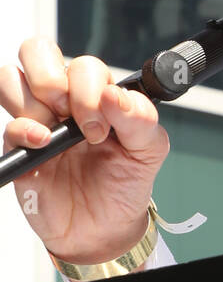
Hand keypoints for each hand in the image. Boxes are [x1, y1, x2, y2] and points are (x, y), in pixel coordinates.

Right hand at [0, 39, 169, 263]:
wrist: (104, 229)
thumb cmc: (125, 183)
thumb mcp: (149, 151)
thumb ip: (142, 118)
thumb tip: (115, 94)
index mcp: (97, 94)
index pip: (83, 65)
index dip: (89, 87)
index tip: (104, 126)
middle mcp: (63, 101)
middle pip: (37, 51)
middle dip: (51, 77)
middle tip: (68, 110)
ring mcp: (37, 120)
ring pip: (11, 77)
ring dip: (32, 100)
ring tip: (55, 133)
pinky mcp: (19, 147)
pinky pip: (9, 124)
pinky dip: (24, 129)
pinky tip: (44, 144)